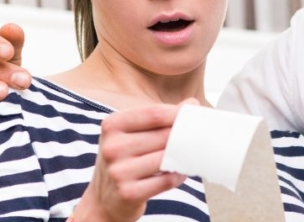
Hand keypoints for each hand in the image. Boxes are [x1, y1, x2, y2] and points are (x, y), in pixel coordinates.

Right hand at [74, 100, 196, 221]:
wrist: (103, 199)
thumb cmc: (123, 160)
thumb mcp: (132, 134)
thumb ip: (159, 118)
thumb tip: (192, 104)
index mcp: (112, 125)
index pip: (154, 113)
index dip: (179, 114)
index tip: (196, 115)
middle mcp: (112, 147)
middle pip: (163, 136)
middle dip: (185, 137)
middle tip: (199, 137)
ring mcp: (119, 171)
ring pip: (166, 158)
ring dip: (183, 157)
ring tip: (189, 156)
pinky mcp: (128, 192)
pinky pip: (166, 180)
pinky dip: (178, 176)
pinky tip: (180, 173)